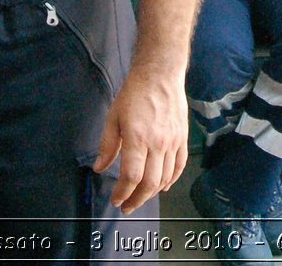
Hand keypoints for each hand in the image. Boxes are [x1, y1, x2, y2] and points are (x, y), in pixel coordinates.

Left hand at [94, 63, 188, 212]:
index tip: (116, 199)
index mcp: (138, 138)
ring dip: (152, 192)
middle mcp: (158, 143)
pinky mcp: (182, 138)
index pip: (131, 176)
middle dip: (137, 199)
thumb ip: (107, 146)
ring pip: (165, 178)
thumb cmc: (134, 93)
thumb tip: (99, 168)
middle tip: (127, 206)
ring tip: (140, 196)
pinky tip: (163, 186)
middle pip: (150, 183)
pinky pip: (179, 166)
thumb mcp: (113, 117)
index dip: (123, 193)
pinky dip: (172, 180)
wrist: (160, 75)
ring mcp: (172, 142)